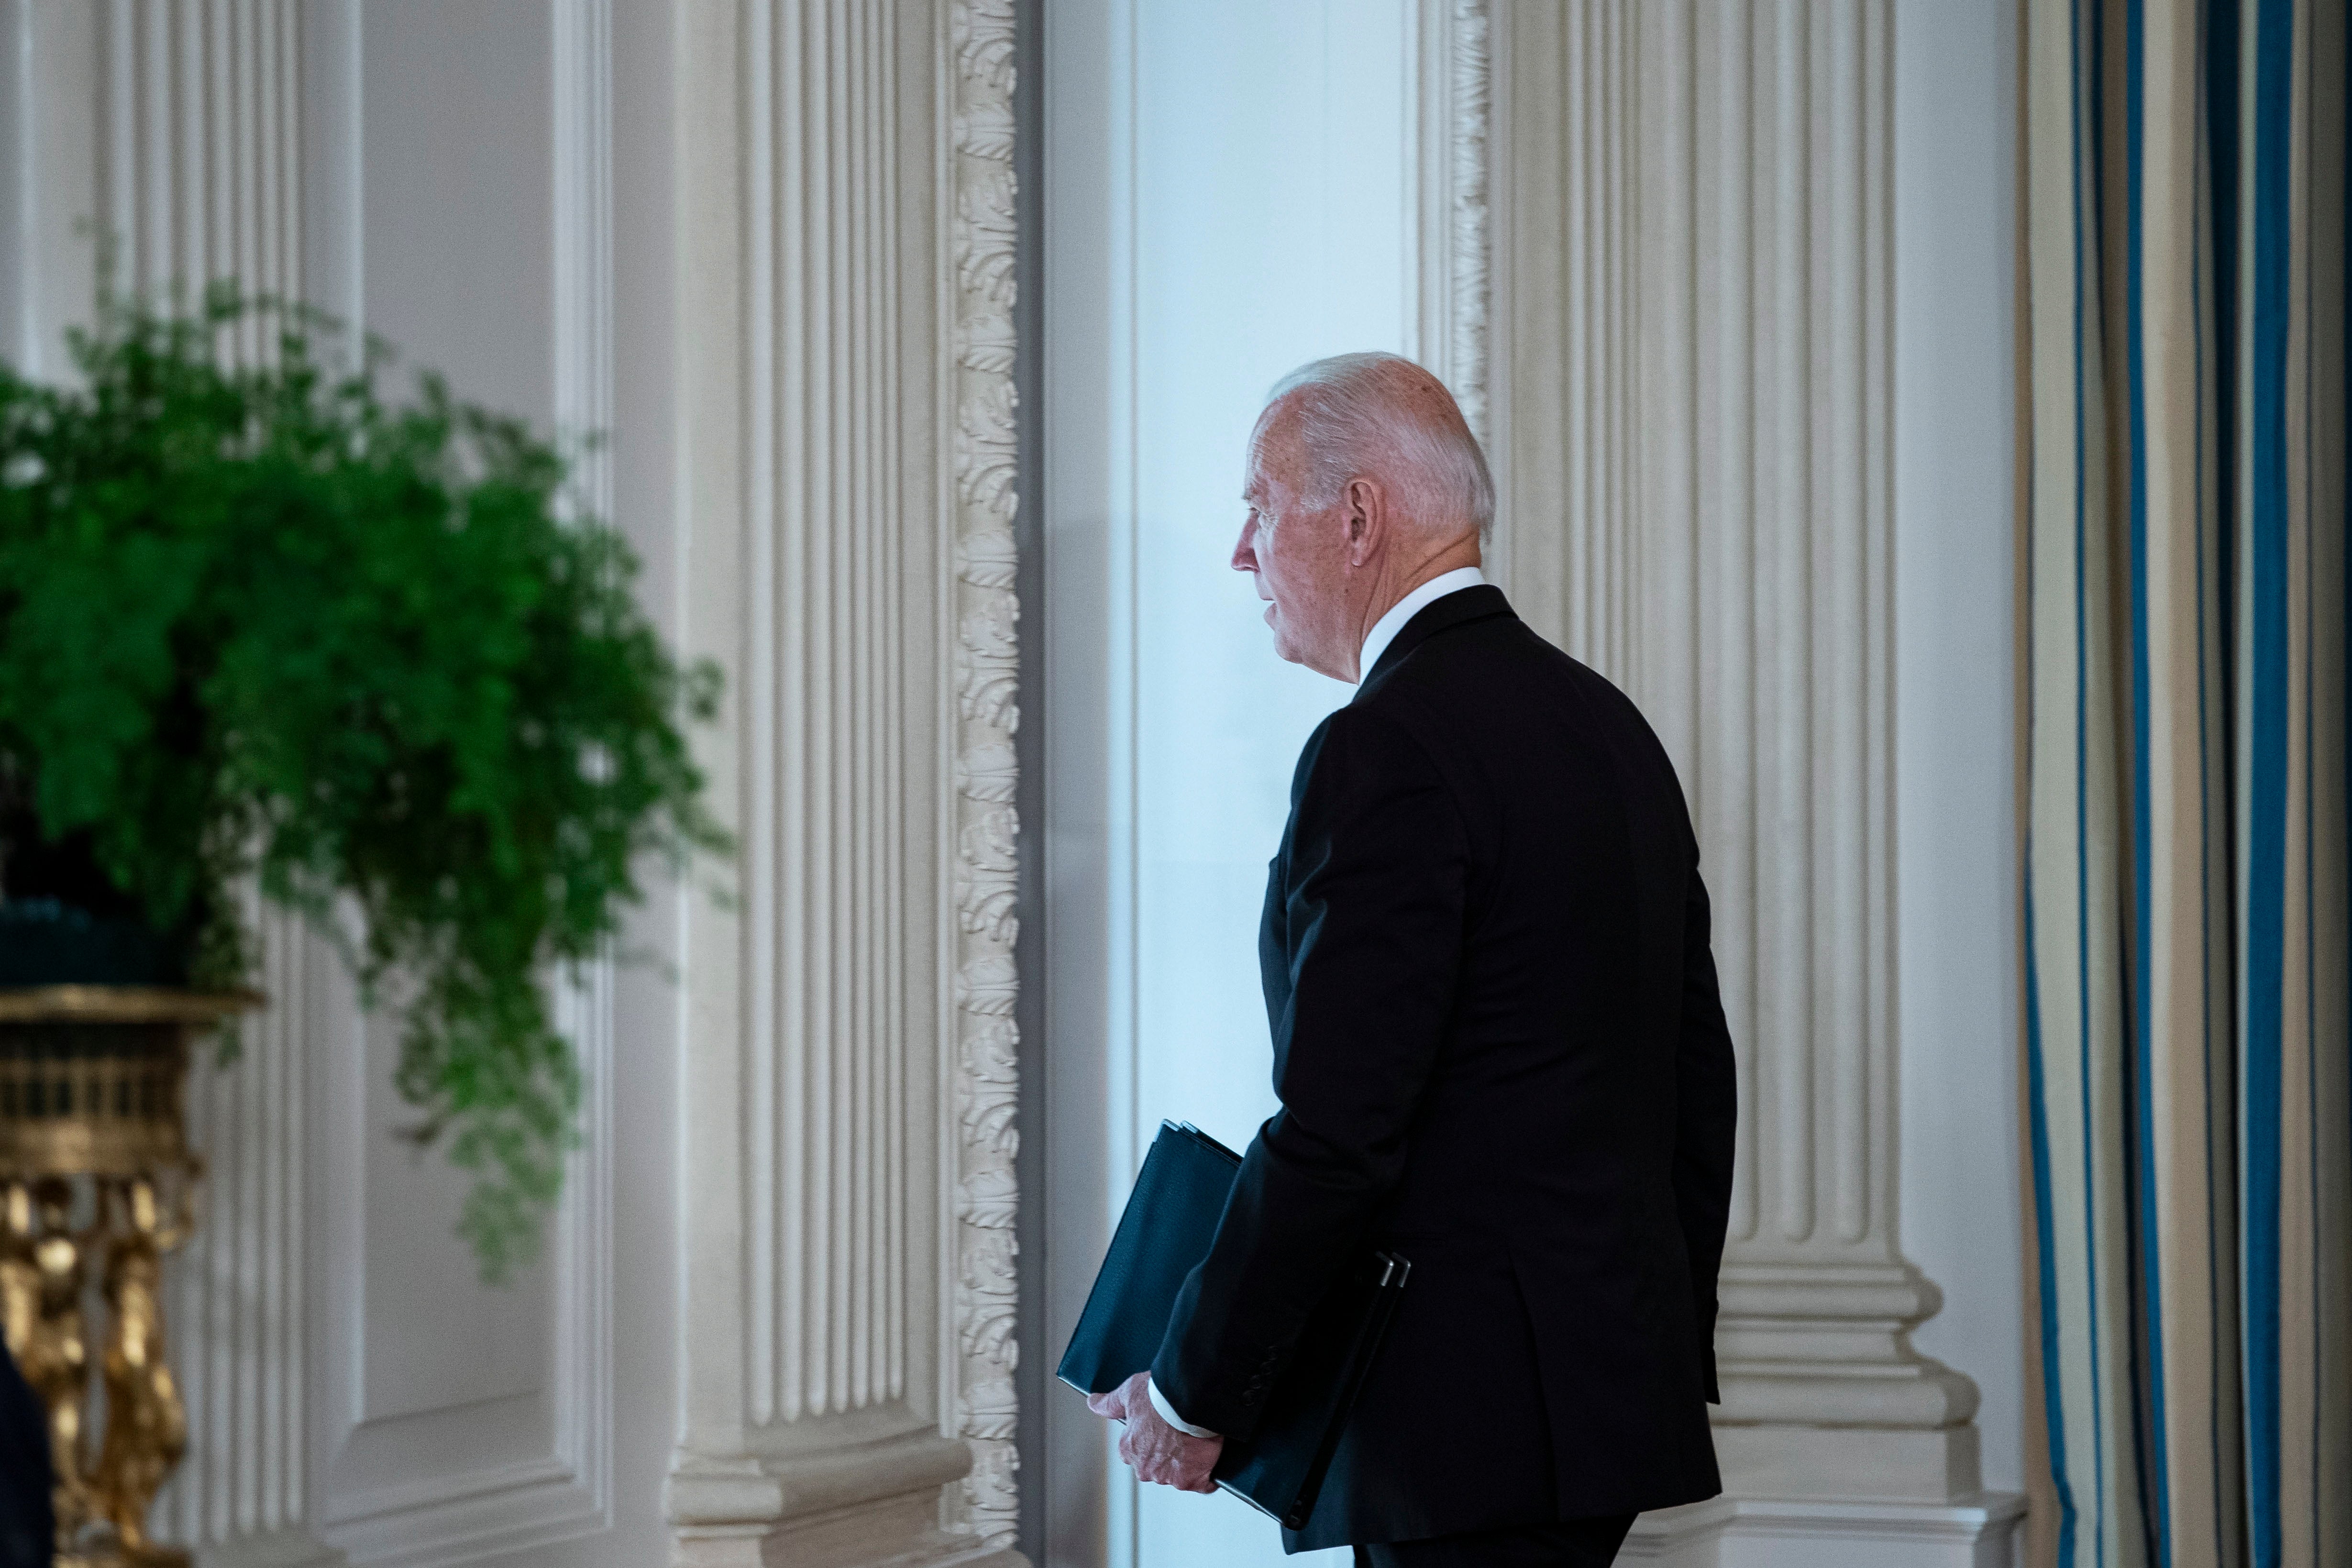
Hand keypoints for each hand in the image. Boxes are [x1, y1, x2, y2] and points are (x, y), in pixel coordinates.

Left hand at [1087, 1371, 1222, 1493]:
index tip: (1163, 1428)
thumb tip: (1093, 1403)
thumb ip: (1110, 1403)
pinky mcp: (1192, 1480)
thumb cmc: (1159, 1395)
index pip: (1138, 1452)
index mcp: (1129, 1450)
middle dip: (1169, 1455)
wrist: (1188, 1399)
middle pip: (1159, 1467)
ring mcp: (1169, 1477)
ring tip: (1196, 1438)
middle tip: (1181, 1433)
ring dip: (1189, 1462)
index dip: (1153, 1440)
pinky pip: (1203, 1483)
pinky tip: (1210, 1456)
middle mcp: (1145, 1468)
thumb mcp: (1129, 1393)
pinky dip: (1208, 1473)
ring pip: (1180, 1474)